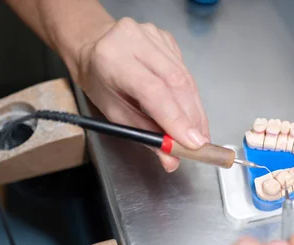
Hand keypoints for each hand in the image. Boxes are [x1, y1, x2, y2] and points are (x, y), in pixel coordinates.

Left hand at [75, 17, 209, 171]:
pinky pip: (186, 71)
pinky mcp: (167, 39)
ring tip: (199, 133)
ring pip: (186, 77)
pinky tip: (189, 111)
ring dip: (196, 110)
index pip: (153, 90)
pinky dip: (191, 96)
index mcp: (113, 59)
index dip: (175, 119)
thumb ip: (144, 135)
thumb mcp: (114, 113)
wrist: (93, 49)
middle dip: (192, 118)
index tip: (191, 143)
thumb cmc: (100, 82)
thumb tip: (171, 159)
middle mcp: (134, 40)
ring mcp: (154, 35)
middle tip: (200, 144)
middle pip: (176, 82)